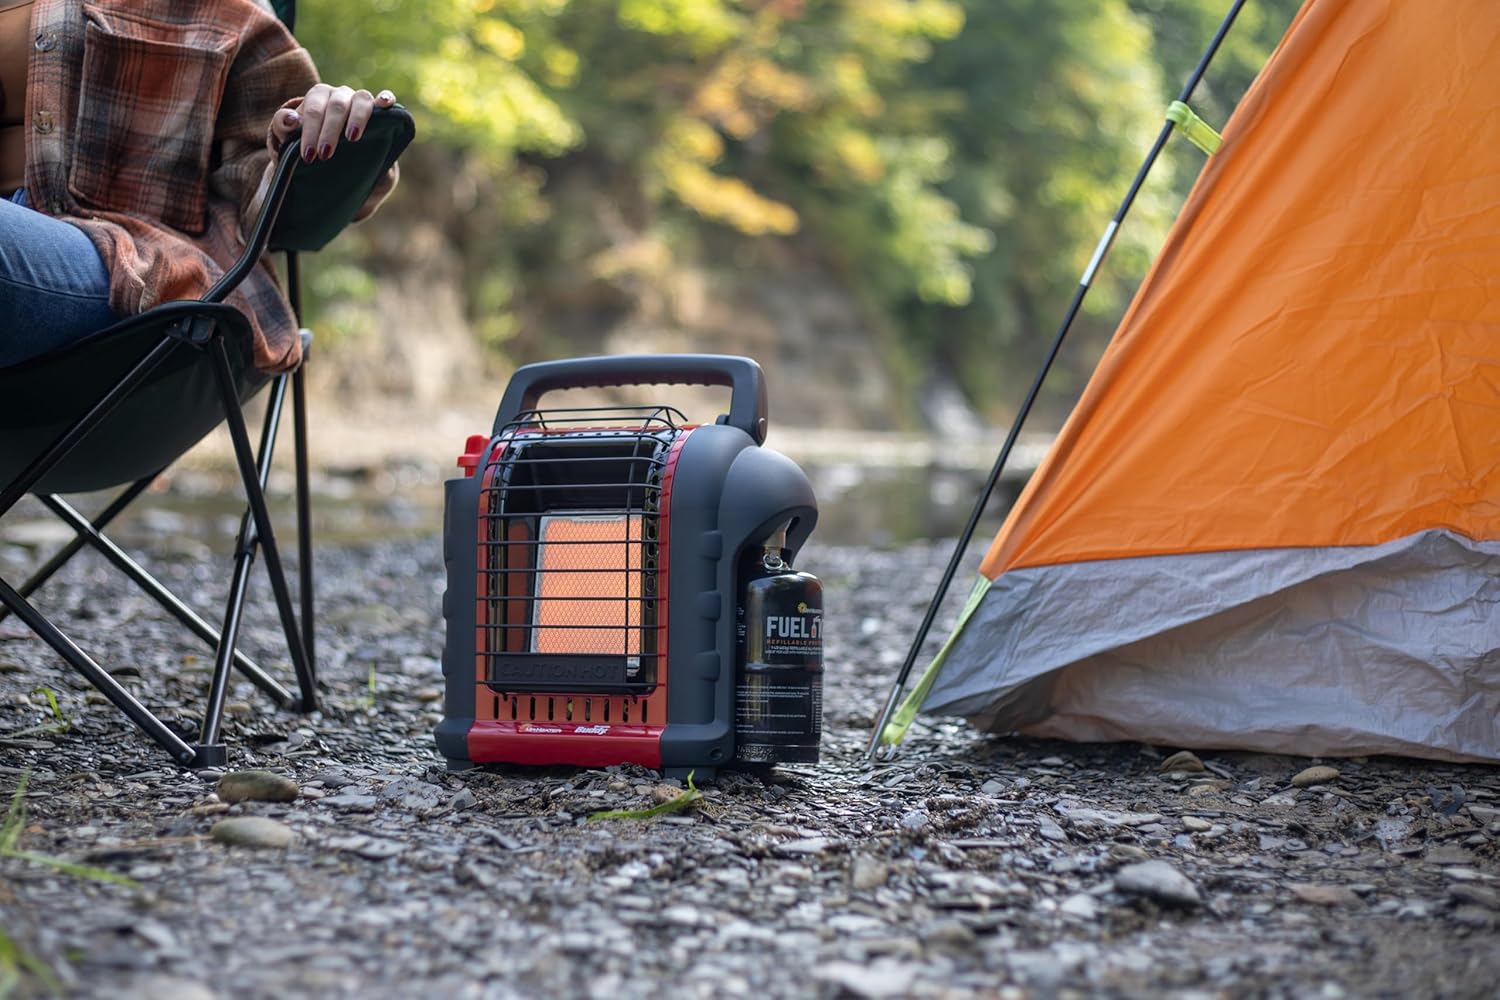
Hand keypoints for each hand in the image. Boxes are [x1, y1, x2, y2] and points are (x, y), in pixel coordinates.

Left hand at [269, 84, 396, 162]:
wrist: (334, 151)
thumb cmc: (311, 141)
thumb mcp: (290, 136)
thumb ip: (283, 126)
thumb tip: (292, 119)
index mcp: (318, 96)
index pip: (313, 109)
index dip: (310, 132)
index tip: (308, 156)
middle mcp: (340, 94)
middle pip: (336, 106)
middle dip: (330, 131)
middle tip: (325, 155)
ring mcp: (360, 100)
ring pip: (361, 100)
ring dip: (357, 118)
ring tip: (352, 138)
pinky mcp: (379, 110)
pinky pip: (385, 98)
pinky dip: (386, 99)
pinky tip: (385, 104)